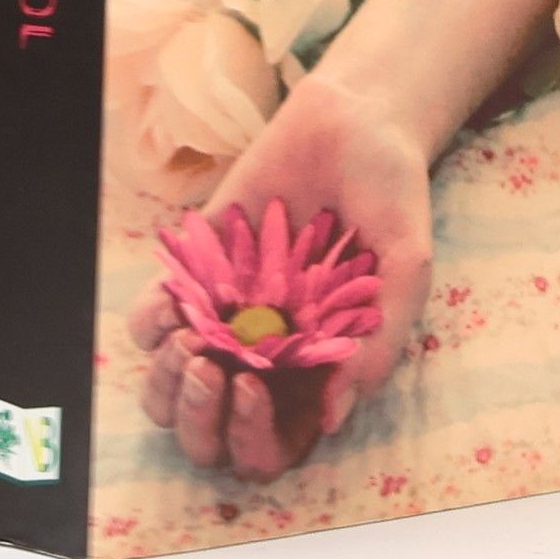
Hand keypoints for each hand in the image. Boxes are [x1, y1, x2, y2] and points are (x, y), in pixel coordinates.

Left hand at [128, 76, 433, 480]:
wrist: (354, 119)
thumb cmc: (392, 194)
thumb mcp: (407, 266)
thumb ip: (382, 342)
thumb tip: (333, 420)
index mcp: (319, 364)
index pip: (276, 439)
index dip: (257, 438)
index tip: (259, 390)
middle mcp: (270, 348)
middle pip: (214, 428)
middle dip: (202, 418)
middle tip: (217, 370)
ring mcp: (229, 310)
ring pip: (174, 383)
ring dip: (169, 376)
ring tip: (191, 336)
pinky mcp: (197, 266)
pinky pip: (154, 315)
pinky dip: (152, 318)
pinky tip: (174, 300)